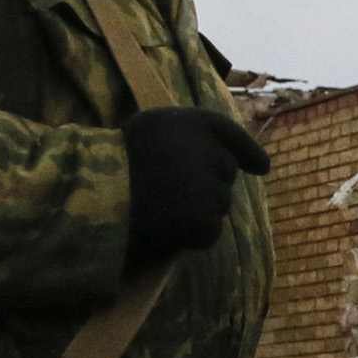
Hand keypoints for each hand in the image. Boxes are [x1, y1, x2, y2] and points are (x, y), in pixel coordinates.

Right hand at [120, 107, 268, 268]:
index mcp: (192, 122)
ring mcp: (208, 188)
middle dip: (208, 182)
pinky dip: (194, 234)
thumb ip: (195, 135)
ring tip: (162, 205)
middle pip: (226, 172)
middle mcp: (208, 152)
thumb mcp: (154, 129)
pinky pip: (211, 231)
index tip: (262, 167)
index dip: (247, 150)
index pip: (228, 132)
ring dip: (200, 209)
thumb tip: (258, 165)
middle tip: (170, 188)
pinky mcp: (202, 220)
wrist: (96, 196)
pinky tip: (166, 227)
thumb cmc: (120, 161)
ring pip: (220, 203)